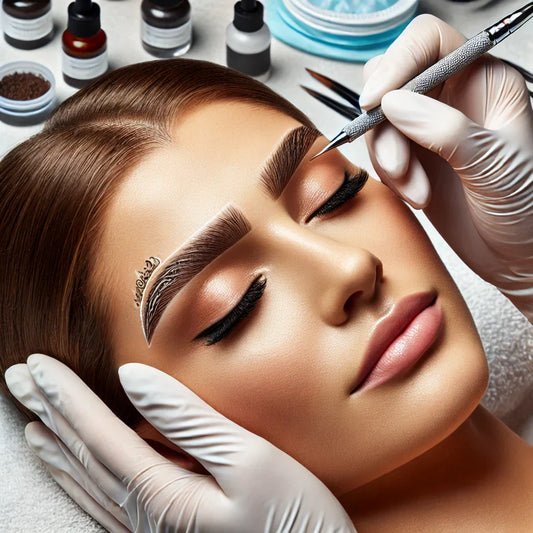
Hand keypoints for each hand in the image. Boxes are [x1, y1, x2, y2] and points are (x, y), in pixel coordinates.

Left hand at [5, 354, 355, 532]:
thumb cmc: (292, 517)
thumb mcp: (250, 460)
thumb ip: (189, 420)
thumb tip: (135, 380)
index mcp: (163, 493)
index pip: (99, 434)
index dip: (67, 397)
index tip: (38, 365)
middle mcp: (144, 516)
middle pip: (82, 456)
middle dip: (48, 413)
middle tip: (16, 381)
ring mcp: (150, 530)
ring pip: (87, 480)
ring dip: (56, 445)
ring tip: (32, 422)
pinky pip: (103, 501)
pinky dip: (79, 477)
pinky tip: (73, 467)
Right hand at [359, 14, 532, 321]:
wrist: (519, 255)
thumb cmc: (529, 207)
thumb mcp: (497, 163)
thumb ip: (445, 129)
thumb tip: (393, 102)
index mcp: (483, 80)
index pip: (428, 42)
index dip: (397, 63)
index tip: (375, 102)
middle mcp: (451, 99)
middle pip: (393, 82)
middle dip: (386, 125)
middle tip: (398, 163)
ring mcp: (427, 131)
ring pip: (380, 124)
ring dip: (389, 160)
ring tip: (417, 191)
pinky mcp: (413, 161)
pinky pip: (381, 155)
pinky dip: (391, 178)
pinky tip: (418, 196)